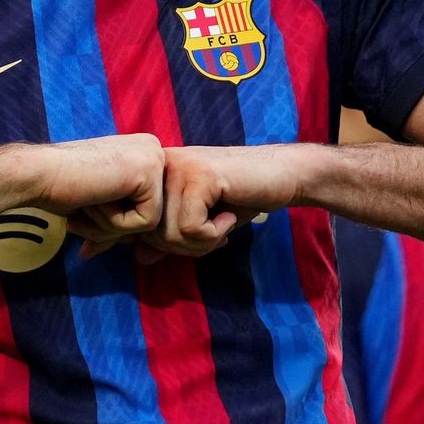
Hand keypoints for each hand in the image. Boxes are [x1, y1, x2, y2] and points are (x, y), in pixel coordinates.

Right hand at [30, 134, 165, 257]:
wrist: (39, 173)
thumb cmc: (62, 187)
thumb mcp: (100, 205)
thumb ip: (118, 221)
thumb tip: (132, 246)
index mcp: (142, 153)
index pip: (145, 205)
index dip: (114, 221)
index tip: (85, 210)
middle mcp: (153, 149)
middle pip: (150, 214)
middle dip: (114, 226)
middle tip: (84, 209)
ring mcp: (154, 158)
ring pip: (150, 222)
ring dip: (113, 225)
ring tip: (89, 201)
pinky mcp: (149, 173)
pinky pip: (146, 222)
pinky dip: (116, 222)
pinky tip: (96, 198)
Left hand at [147, 144, 308, 258]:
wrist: (284, 175)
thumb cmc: (241, 197)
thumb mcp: (201, 222)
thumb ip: (171, 237)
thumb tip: (139, 259)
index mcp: (157, 172)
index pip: (141, 225)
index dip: (166, 244)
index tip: (198, 237)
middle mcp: (163, 164)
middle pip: (153, 233)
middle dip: (187, 247)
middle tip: (215, 233)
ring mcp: (180, 166)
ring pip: (172, 233)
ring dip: (204, 241)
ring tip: (224, 223)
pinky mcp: (200, 175)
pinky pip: (192, 228)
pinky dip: (215, 233)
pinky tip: (231, 215)